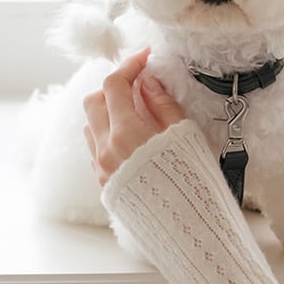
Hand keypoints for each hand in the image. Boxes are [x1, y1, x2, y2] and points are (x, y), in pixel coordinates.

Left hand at [83, 48, 184, 185]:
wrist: (185, 226)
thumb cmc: (191, 180)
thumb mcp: (184, 135)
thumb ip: (162, 104)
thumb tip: (146, 81)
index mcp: (126, 133)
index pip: (115, 85)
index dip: (129, 65)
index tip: (145, 57)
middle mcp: (107, 149)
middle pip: (94, 101)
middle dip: (113, 85)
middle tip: (138, 82)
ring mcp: (102, 167)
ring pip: (91, 124)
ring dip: (108, 109)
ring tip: (135, 109)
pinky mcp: (105, 182)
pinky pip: (96, 147)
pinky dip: (108, 132)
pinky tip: (132, 136)